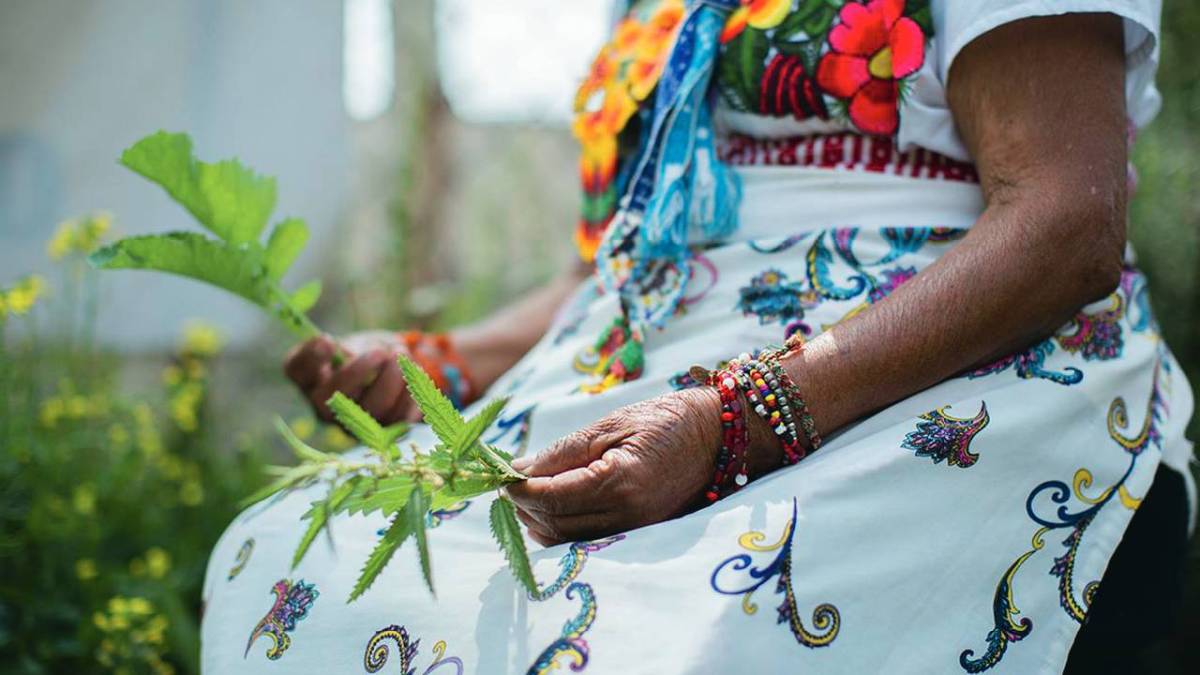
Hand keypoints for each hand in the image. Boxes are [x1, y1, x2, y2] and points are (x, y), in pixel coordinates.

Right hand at [283, 331, 418, 424]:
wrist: (391, 374)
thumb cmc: (365, 354)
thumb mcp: (354, 344)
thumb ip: (348, 350)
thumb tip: (343, 354)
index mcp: (309, 377)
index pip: (296, 369)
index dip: (310, 357)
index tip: (328, 341)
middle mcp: (323, 407)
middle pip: (329, 398)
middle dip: (358, 371)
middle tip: (380, 351)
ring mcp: (353, 425)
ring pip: (372, 409)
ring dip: (392, 378)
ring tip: (401, 356)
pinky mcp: (383, 433)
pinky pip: (401, 417)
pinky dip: (411, 392)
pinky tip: (413, 375)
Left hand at [506, 388, 727, 545]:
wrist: (723, 436)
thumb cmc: (668, 420)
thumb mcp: (611, 425)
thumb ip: (564, 452)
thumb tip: (518, 471)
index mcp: (619, 482)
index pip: (550, 497)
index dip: (518, 489)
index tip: (500, 475)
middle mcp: (628, 516)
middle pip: (554, 524)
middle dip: (523, 506)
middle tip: (507, 482)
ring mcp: (636, 531)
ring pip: (567, 541)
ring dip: (539, 522)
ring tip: (526, 494)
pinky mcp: (641, 535)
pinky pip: (588, 542)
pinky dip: (562, 530)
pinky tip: (553, 508)